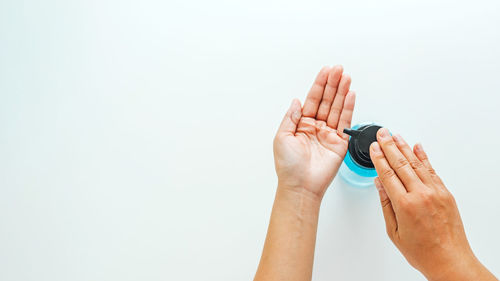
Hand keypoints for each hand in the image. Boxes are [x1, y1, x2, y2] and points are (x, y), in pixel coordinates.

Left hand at [273, 66, 354, 199]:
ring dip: (341, 92)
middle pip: (326, 100)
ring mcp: (328, 134)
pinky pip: (345, 122)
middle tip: (338, 69)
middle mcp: (316, 127)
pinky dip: (348, 107)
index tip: (325, 72)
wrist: (300, 185)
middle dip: (332, 84)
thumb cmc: (288, 166)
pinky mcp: (339, 143)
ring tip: (346, 77)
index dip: (319, 85)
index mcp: (301, 125)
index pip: (312, 100)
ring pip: (336, 108)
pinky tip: (350, 95)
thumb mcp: (282, 137)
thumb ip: (291, 117)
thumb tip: (296, 101)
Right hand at [370, 128, 496, 280]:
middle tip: (382, 134)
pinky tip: (417, 147)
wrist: (450, 260)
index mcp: (405, 205)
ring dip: (404, 148)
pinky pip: (432, 170)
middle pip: (401, 164)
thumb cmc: (422, 251)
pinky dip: (423, 157)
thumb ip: (386, 204)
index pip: (388, 174)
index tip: (373, 147)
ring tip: (396, 136)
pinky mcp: (446, 193)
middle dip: (389, 146)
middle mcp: (421, 195)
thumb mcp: (394, 231)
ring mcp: (435, 192)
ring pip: (416, 164)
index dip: (379, 158)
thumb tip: (380, 185)